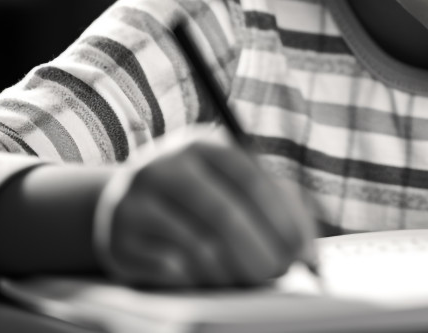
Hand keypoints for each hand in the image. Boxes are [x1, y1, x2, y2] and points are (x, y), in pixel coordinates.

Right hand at [92, 126, 317, 287]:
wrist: (126, 206)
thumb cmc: (200, 197)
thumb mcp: (234, 183)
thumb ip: (280, 205)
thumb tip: (308, 251)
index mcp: (200, 145)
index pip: (249, 178)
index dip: (281, 219)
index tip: (302, 252)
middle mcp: (163, 167)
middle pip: (222, 215)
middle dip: (260, 253)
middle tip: (279, 275)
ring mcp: (134, 204)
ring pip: (198, 249)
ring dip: (233, 273)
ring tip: (247, 280)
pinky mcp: (119, 243)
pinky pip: (171, 272)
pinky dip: (199, 282)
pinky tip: (209, 280)